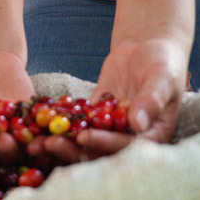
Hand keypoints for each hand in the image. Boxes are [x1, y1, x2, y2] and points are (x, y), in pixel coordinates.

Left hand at [38, 36, 188, 163]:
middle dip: (75, 150)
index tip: (84, 137)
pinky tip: (35, 124)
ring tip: (36, 142)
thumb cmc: (165, 63)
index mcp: (152, 137)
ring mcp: (111, 129)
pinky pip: (76, 123)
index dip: (105, 144)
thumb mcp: (162, 78)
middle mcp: (130, 139)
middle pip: (101, 151)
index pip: (126, 147)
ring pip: (84, 141)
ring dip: (61, 143)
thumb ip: (152, 100)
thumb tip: (138, 124)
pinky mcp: (95, 116)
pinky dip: (58, 125)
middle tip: (50, 145)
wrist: (148, 48)